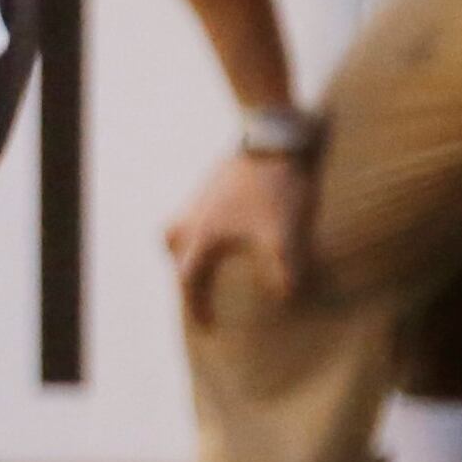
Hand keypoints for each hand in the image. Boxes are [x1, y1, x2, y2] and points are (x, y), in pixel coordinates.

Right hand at [167, 144, 312, 321]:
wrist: (274, 136)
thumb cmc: (276, 188)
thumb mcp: (285, 235)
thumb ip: (284, 272)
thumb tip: (286, 299)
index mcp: (201, 237)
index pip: (188, 281)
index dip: (197, 307)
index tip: (207, 326)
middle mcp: (191, 218)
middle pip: (175, 253)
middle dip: (185, 275)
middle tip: (199, 289)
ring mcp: (198, 197)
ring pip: (180, 228)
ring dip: (187, 245)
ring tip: (204, 254)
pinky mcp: (212, 182)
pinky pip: (198, 211)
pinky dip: (206, 225)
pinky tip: (229, 225)